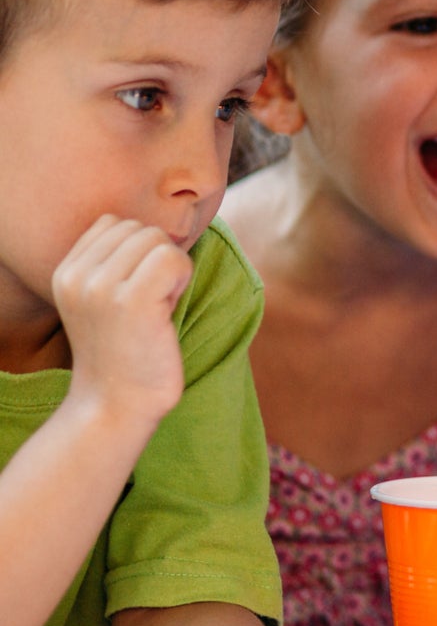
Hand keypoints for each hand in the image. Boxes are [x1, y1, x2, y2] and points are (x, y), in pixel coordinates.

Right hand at [53, 215, 192, 428]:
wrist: (116, 403)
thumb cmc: (125, 350)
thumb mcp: (103, 299)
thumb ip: (116, 261)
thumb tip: (162, 229)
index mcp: (65, 272)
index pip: (114, 222)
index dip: (139, 250)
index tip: (137, 289)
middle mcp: (77, 276)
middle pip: (140, 228)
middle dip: (157, 260)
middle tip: (151, 302)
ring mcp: (101, 287)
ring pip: (158, 240)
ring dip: (171, 271)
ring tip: (157, 307)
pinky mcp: (132, 301)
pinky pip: (173, 258)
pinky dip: (182, 278)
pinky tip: (168, 309)